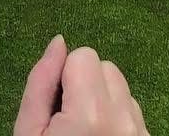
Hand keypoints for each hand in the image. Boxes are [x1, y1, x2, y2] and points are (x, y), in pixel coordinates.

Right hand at [15, 38, 148, 135]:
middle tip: (69, 120)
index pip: (83, 56)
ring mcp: (140, 131)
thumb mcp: (28, 133)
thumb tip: (58, 42)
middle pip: (105, 67)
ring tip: (85, 131)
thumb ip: (40, 84)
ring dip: (103, 100)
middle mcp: (123, 119)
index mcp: (91, 114)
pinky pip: (133, 109)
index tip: (57, 108)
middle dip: (86, 85)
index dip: (65, 78)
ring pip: (121, 87)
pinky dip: (117, 117)